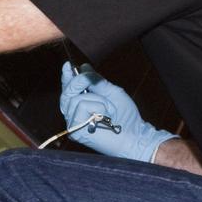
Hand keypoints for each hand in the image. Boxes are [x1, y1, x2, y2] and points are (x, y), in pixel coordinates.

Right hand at [58, 62, 177, 161]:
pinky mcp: (75, 130)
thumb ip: (96, 81)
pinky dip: (97, 107)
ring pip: (75, 99)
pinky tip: (105, 116)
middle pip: (67, 92)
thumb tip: (83, 67)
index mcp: (82, 105)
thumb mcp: (112, 92)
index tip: (67, 65)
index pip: (69, 90)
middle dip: (79, 81)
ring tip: (109, 109)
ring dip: (97, 99)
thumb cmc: (126, 117)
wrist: (134, 135)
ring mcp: (73, 123)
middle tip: (88, 78)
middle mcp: (74, 114)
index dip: (66, 77)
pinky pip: (81, 107)